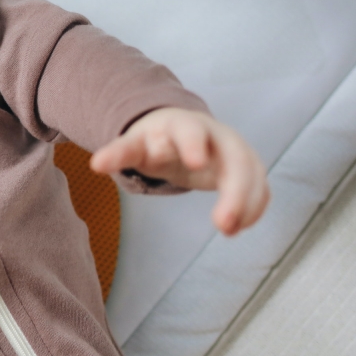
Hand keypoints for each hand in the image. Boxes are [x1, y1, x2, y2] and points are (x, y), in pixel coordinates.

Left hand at [90, 108, 269, 235]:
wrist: (177, 130)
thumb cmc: (154, 139)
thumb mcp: (134, 145)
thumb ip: (118, 153)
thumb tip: (96, 164)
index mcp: (183, 125)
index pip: (191, 130)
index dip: (194, 144)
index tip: (196, 164)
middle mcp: (217, 135)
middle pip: (235, 158)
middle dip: (235, 190)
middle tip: (223, 224)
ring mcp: (237, 150)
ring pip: (252, 173)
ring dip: (247, 203)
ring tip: (230, 231)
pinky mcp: (248, 167)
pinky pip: (260, 186)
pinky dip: (255, 206)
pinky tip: (240, 226)